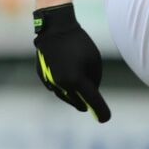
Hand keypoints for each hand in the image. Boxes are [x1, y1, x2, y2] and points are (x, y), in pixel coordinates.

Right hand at [33, 3, 110, 121]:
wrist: (55, 30)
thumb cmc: (79, 43)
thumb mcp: (94, 60)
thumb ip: (94, 79)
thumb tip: (90, 92)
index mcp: (76, 80)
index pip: (92, 100)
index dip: (101, 110)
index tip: (105, 118)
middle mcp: (61, 85)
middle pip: (78, 101)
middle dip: (87, 104)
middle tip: (96, 108)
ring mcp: (50, 82)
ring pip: (66, 97)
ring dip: (75, 97)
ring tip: (84, 97)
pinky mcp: (43, 78)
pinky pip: (57, 88)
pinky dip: (65, 88)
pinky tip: (69, 84)